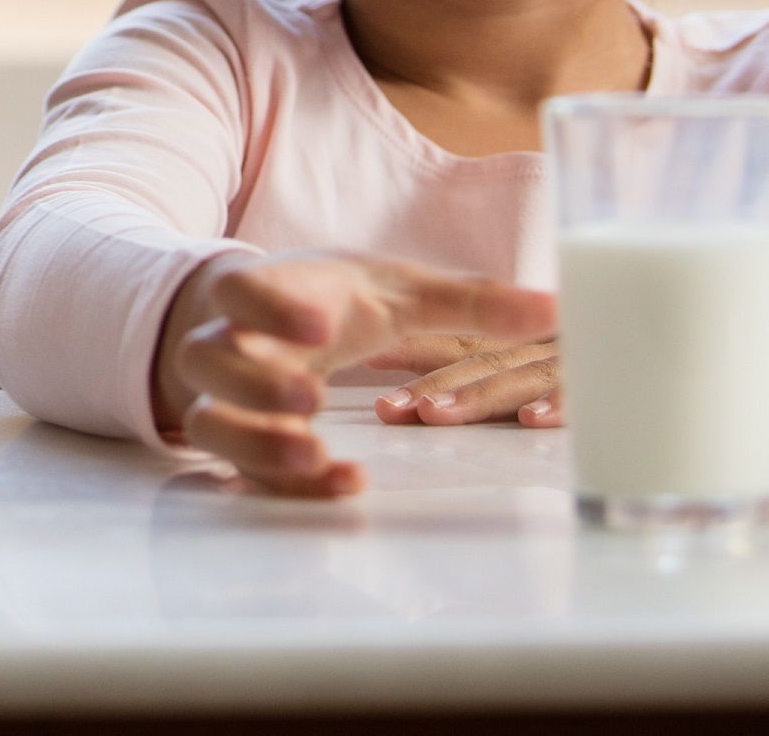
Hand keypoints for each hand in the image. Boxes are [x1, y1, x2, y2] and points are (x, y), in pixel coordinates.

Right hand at [153, 251, 555, 496]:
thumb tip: (559, 307)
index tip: (316, 326)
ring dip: (256, 441)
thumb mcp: (398, 289)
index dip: (268, 306)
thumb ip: (473, 300)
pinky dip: (286, 481)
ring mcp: (229, 395)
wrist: (265, 319)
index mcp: (266, 289)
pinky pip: (244, 468)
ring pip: (212, 421)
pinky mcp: (240, 440)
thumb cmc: (334, 298)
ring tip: (316, 455)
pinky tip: (344, 481)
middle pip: (209, 360)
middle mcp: (232, 341)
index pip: (242, 288)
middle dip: (256, 385)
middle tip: (311, 402)